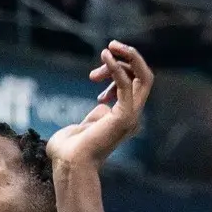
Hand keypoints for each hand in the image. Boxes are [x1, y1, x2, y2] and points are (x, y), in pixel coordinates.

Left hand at [49, 42, 151, 167]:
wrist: (67, 165)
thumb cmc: (66, 151)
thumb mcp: (82, 127)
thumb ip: (93, 116)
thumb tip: (101, 106)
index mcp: (124, 117)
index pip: (133, 85)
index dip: (116, 74)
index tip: (93, 76)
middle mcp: (132, 116)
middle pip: (142, 78)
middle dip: (125, 60)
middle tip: (104, 52)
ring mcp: (131, 116)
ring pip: (145, 78)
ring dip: (129, 57)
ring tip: (109, 47)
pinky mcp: (124, 116)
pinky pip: (127, 84)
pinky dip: (117, 68)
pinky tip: (105, 55)